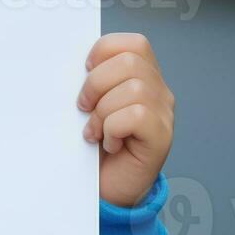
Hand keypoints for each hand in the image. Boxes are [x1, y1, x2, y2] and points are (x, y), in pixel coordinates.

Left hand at [77, 33, 173, 207]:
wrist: (105, 189)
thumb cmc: (94, 146)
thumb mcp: (91, 106)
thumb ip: (92, 82)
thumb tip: (71, 65)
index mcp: (143, 78)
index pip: (134, 44)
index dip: (104, 52)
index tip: (84, 72)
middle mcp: (159, 93)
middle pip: (131, 61)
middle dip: (96, 83)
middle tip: (84, 108)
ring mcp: (164, 115)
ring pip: (134, 88)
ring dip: (103, 111)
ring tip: (96, 131)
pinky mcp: (161, 138)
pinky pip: (136, 115)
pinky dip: (113, 128)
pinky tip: (109, 143)